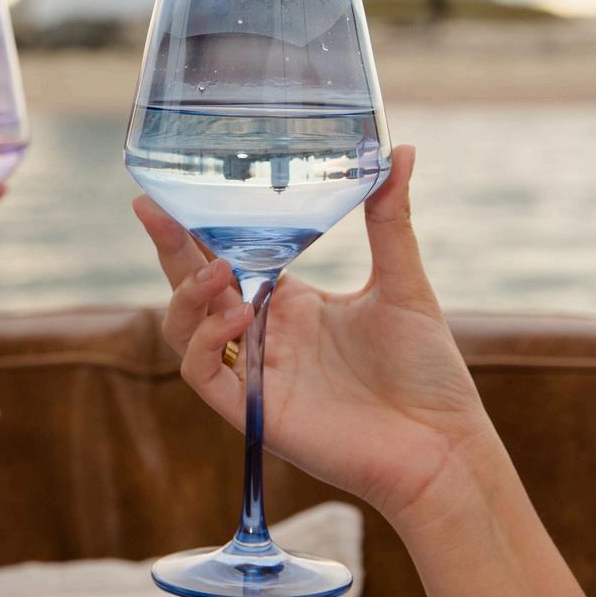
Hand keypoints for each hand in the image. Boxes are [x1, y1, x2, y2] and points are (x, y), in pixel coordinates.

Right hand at [134, 145, 496, 531]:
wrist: (444, 445)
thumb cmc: (428, 371)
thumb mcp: (403, 282)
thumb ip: (391, 217)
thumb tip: (403, 151)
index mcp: (292, 303)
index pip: (227, 257)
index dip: (196, 227)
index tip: (173, 189)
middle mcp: (265, 335)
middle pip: (194, 286)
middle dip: (168, 247)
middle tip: (151, 207)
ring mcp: (256, 374)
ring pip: (185, 330)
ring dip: (187, 296)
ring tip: (216, 270)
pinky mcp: (255, 412)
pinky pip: (203, 375)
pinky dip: (207, 342)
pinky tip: (238, 315)